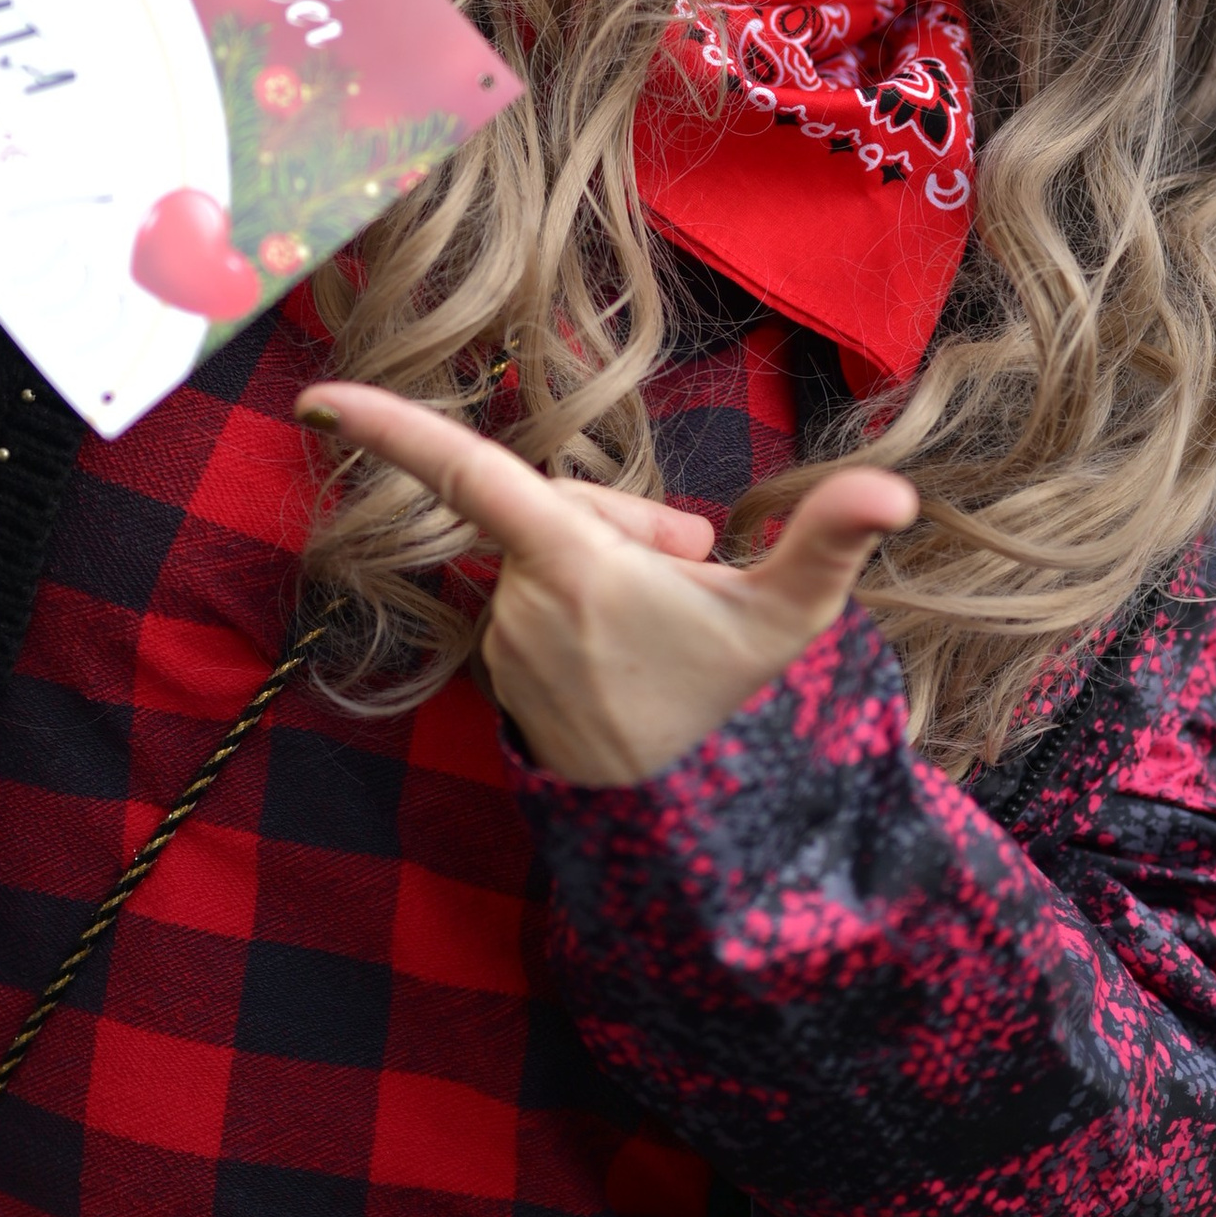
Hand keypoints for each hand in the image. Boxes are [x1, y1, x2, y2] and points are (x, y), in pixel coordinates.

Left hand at [298, 383, 917, 787]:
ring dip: (609, 571)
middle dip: (629, 524)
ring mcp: (505, 639)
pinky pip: (540, 603)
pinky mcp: (502, 671)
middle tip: (693, 578)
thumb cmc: (733, 702)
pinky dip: (581, 610)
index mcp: (571, 561)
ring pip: (554, 555)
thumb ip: (832, 541)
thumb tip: (898, 492)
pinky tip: (627, 654)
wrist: (688, 821)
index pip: (467, 472)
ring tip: (661, 630)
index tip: (317, 395)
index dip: (391, 427)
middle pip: (564, 506)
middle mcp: (520, 596)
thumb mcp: (790, 617)